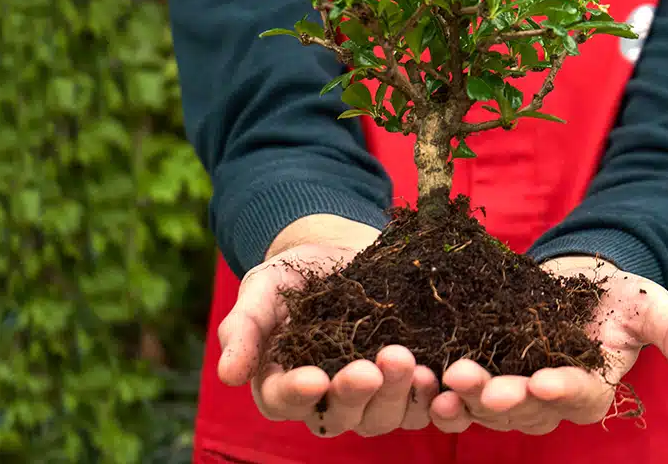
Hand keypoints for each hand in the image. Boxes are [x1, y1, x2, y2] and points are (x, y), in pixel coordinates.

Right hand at [216, 214, 439, 436]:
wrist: (345, 250)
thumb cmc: (296, 272)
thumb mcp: (262, 288)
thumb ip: (242, 327)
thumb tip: (226, 375)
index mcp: (281, 382)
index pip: (284, 401)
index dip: (298, 394)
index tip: (314, 379)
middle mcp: (326, 399)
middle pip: (339, 415)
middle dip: (356, 393)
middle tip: (371, 367)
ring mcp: (370, 397)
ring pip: (382, 417)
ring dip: (397, 396)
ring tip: (409, 363)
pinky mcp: (407, 384)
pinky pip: (421, 408)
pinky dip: (433, 400)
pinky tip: (441, 377)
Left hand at [428, 256, 667, 433]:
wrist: (576, 277)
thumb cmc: (619, 295)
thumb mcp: (651, 306)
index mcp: (592, 387)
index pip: (580, 398)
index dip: (563, 392)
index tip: (543, 380)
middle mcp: (549, 397)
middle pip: (525, 408)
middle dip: (501, 397)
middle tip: (475, 381)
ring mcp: (512, 385)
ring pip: (487, 403)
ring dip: (465, 396)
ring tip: (444, 379)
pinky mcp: (483, 366)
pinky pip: (461, 385)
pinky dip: (441, 386)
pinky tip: (423, 376)